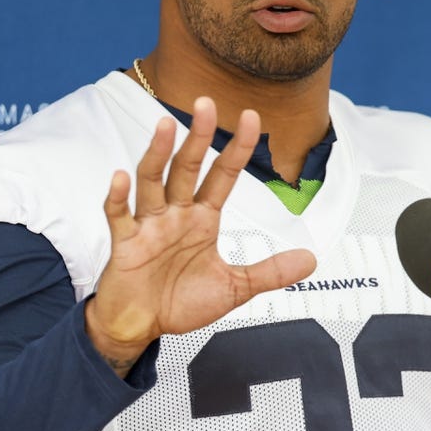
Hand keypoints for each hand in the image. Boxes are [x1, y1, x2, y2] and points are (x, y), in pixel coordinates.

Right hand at [85, 98, 316, 375]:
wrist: (139, 327)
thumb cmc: (179, 302)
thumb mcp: (234, 288)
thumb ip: (270, 272)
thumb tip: (311, 260)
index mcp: (202, 218)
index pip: (223, 175)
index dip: (238, 147)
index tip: (253, 117)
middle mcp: (176, 214)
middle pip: (187, 166)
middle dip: (198, 136)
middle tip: (207, 102)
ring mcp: (148, 225)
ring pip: (152, 181)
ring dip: (158, 153)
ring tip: (166, 125)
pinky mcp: (124, 244)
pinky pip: (119, 216)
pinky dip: (118, 197)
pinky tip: (120, 177)